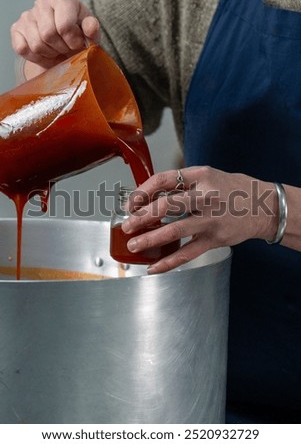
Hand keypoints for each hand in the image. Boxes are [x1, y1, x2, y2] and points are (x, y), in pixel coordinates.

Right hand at [11, 0, 99, 68]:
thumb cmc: (78, 38)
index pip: (64, 26)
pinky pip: (23, 49)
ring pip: (36, 44)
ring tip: (57, 51)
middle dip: (61, 48)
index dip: (73, 42)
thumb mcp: (90, 35)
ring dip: (49, 54)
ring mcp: (27, 16)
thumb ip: (93, 30)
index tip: (78, 45)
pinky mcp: (16, 29)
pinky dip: (36, 57)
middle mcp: (42, 4)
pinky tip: (45, 54)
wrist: (64, 45)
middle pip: (48, 35)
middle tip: (66, 49)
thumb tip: (90, 26)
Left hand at [122, 166, 277, 273]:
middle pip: (167, 205)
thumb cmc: (232, 190)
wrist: (264, 206)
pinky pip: (188, 253)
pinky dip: (169, 262)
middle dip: (141, 216)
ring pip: (175, 230)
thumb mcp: (208, 176)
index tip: (131, 202)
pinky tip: (154, 267)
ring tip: (134, 245)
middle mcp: (205, 196)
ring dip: (150, 239)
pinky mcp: (215, 239)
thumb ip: (182, 184)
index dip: (142, 191)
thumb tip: (150, 197)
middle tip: (127, 225)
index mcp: (201, 176)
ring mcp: (211, 219)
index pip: (164, 179)